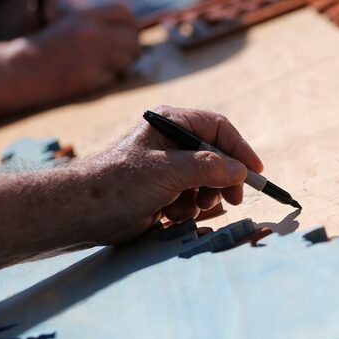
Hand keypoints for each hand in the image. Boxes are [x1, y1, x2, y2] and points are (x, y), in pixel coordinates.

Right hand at [11, 4, 140, 106]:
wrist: (20, 70)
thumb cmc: (45, 51)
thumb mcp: (68, 26)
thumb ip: (96, 26)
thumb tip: (132, 34)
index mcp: (84, 17)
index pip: (124, 13)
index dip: (132, 25)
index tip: (129, 36)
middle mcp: (90, 32)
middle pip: (132, 38)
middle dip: (132, 49)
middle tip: (123, 58)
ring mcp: (91, 55)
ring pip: (128, 59)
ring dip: (122, 66)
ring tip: (104, 68)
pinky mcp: (90, 76)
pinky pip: (114, 78)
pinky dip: (107, 80)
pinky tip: (91, 79)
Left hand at [79, 106, 263, 244]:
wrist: (83, 213)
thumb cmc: (120, 183)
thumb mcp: (169, 171)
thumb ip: (208, 168)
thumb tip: (241, 171)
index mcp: (171, 124)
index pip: (217, 128)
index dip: (239, 149)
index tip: (255, 172)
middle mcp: (171, 143)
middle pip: (216, 157)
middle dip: (223, 180)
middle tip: (234, 199)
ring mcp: (168, 169)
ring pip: (207, 182)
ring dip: (203, 198)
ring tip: (189, 207)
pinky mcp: (163, 193)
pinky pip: (192, 198)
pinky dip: (187, 209)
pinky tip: (169, 215)